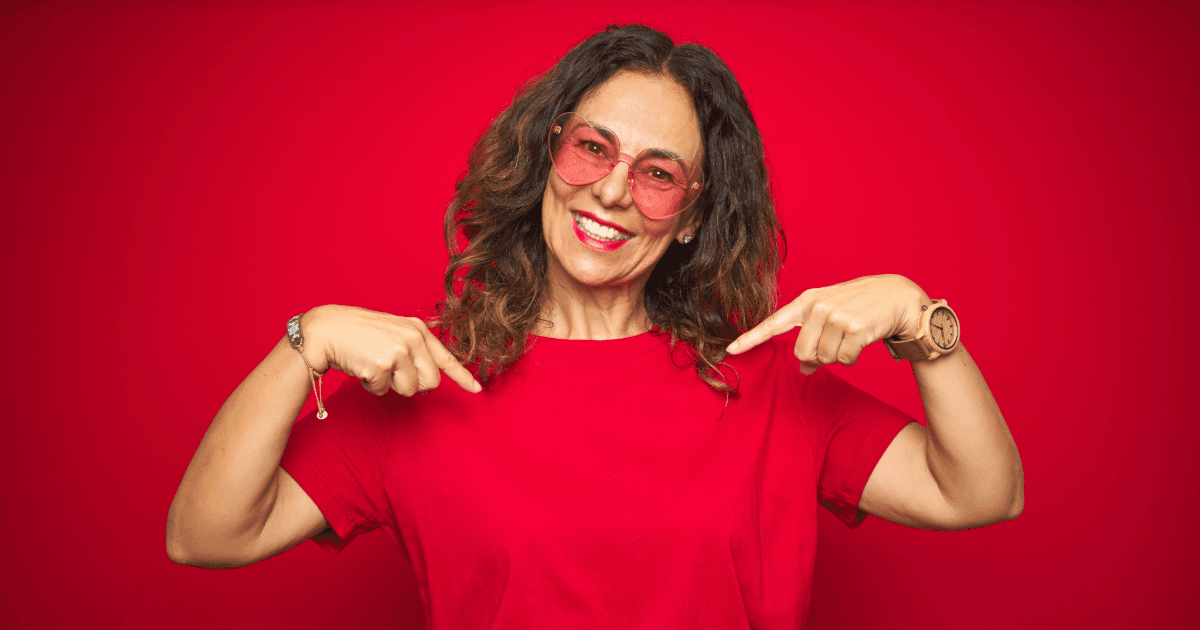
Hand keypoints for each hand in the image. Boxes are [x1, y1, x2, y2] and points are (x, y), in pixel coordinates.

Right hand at [303, 305, 481, 395]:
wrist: (326, 330)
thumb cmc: (359, 334)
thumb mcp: (393, 333)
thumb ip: (415, 352)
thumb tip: (428, 384)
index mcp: (418, 329)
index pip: (446, 358)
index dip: (463, 377)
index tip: (477, 390)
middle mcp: (412, 338)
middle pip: (431, 383)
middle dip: (413, 385)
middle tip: (391, 371)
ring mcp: (398, 350)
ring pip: (409, 390)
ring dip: (390, 386)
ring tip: (374, 365)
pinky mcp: (382, 364)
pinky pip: (384, 391)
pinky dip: (372, 386)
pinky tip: (362, 368)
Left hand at [725, 274, 928, 374]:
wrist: (897, 297)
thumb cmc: (860, 308)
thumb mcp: (831, 318)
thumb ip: (812, 340)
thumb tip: (804, 370)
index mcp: (806, 302)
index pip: (773, 323)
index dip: (751, 339)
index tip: (730, 350)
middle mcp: (817, 307)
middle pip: (802, 353)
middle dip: (819, 357)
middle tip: (837, 342)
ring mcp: (835, 316)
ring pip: (824, 358)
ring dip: (839, 356)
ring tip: (852, 336)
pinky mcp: (854, 328)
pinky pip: (844, 360)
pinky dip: (853, 356)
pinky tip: (863, 338)